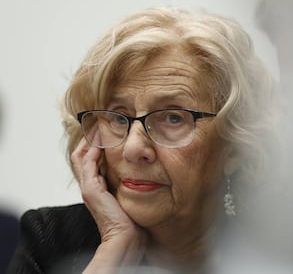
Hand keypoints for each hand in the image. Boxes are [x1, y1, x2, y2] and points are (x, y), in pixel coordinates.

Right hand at [71, 132, 145, 271]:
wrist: (127, 238)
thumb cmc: (131, 220)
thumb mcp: (128, 196)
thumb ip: (129, 184)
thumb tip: (141, 172)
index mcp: (97, 188)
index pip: (90, 160)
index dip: (94, 145)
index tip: (104, 131)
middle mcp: (90, 186)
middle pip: (82, 155)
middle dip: (90, 138)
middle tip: (99, 123)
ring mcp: (88, 187)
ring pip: (81, 156)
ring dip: (90, 139)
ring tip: (99, 126)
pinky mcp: (91, 189)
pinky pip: (88, 162)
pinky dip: (93, 149)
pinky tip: (102, 140)